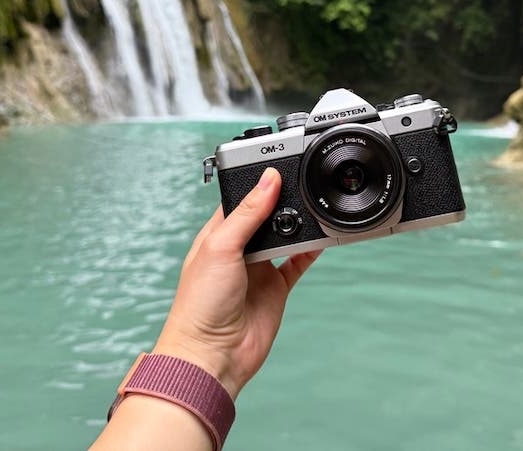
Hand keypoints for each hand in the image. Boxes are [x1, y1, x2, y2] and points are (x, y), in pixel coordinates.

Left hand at [153, 167, 320, 398]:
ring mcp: (259, 269)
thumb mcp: (221, 247)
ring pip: (285, 238)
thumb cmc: (200, 304)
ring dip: (299, 225)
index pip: (242, 200)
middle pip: (267, 216)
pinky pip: (298, 263)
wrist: (213, 355)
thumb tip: (269, 179)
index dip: (260, 184)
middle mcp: (239, 249)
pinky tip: (322, 237)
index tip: (281, 167)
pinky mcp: (276, 288)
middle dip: (283, 203)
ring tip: (315, 206)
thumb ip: (248, 213)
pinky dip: (311, 251)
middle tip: (304, 185)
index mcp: (218, 234)